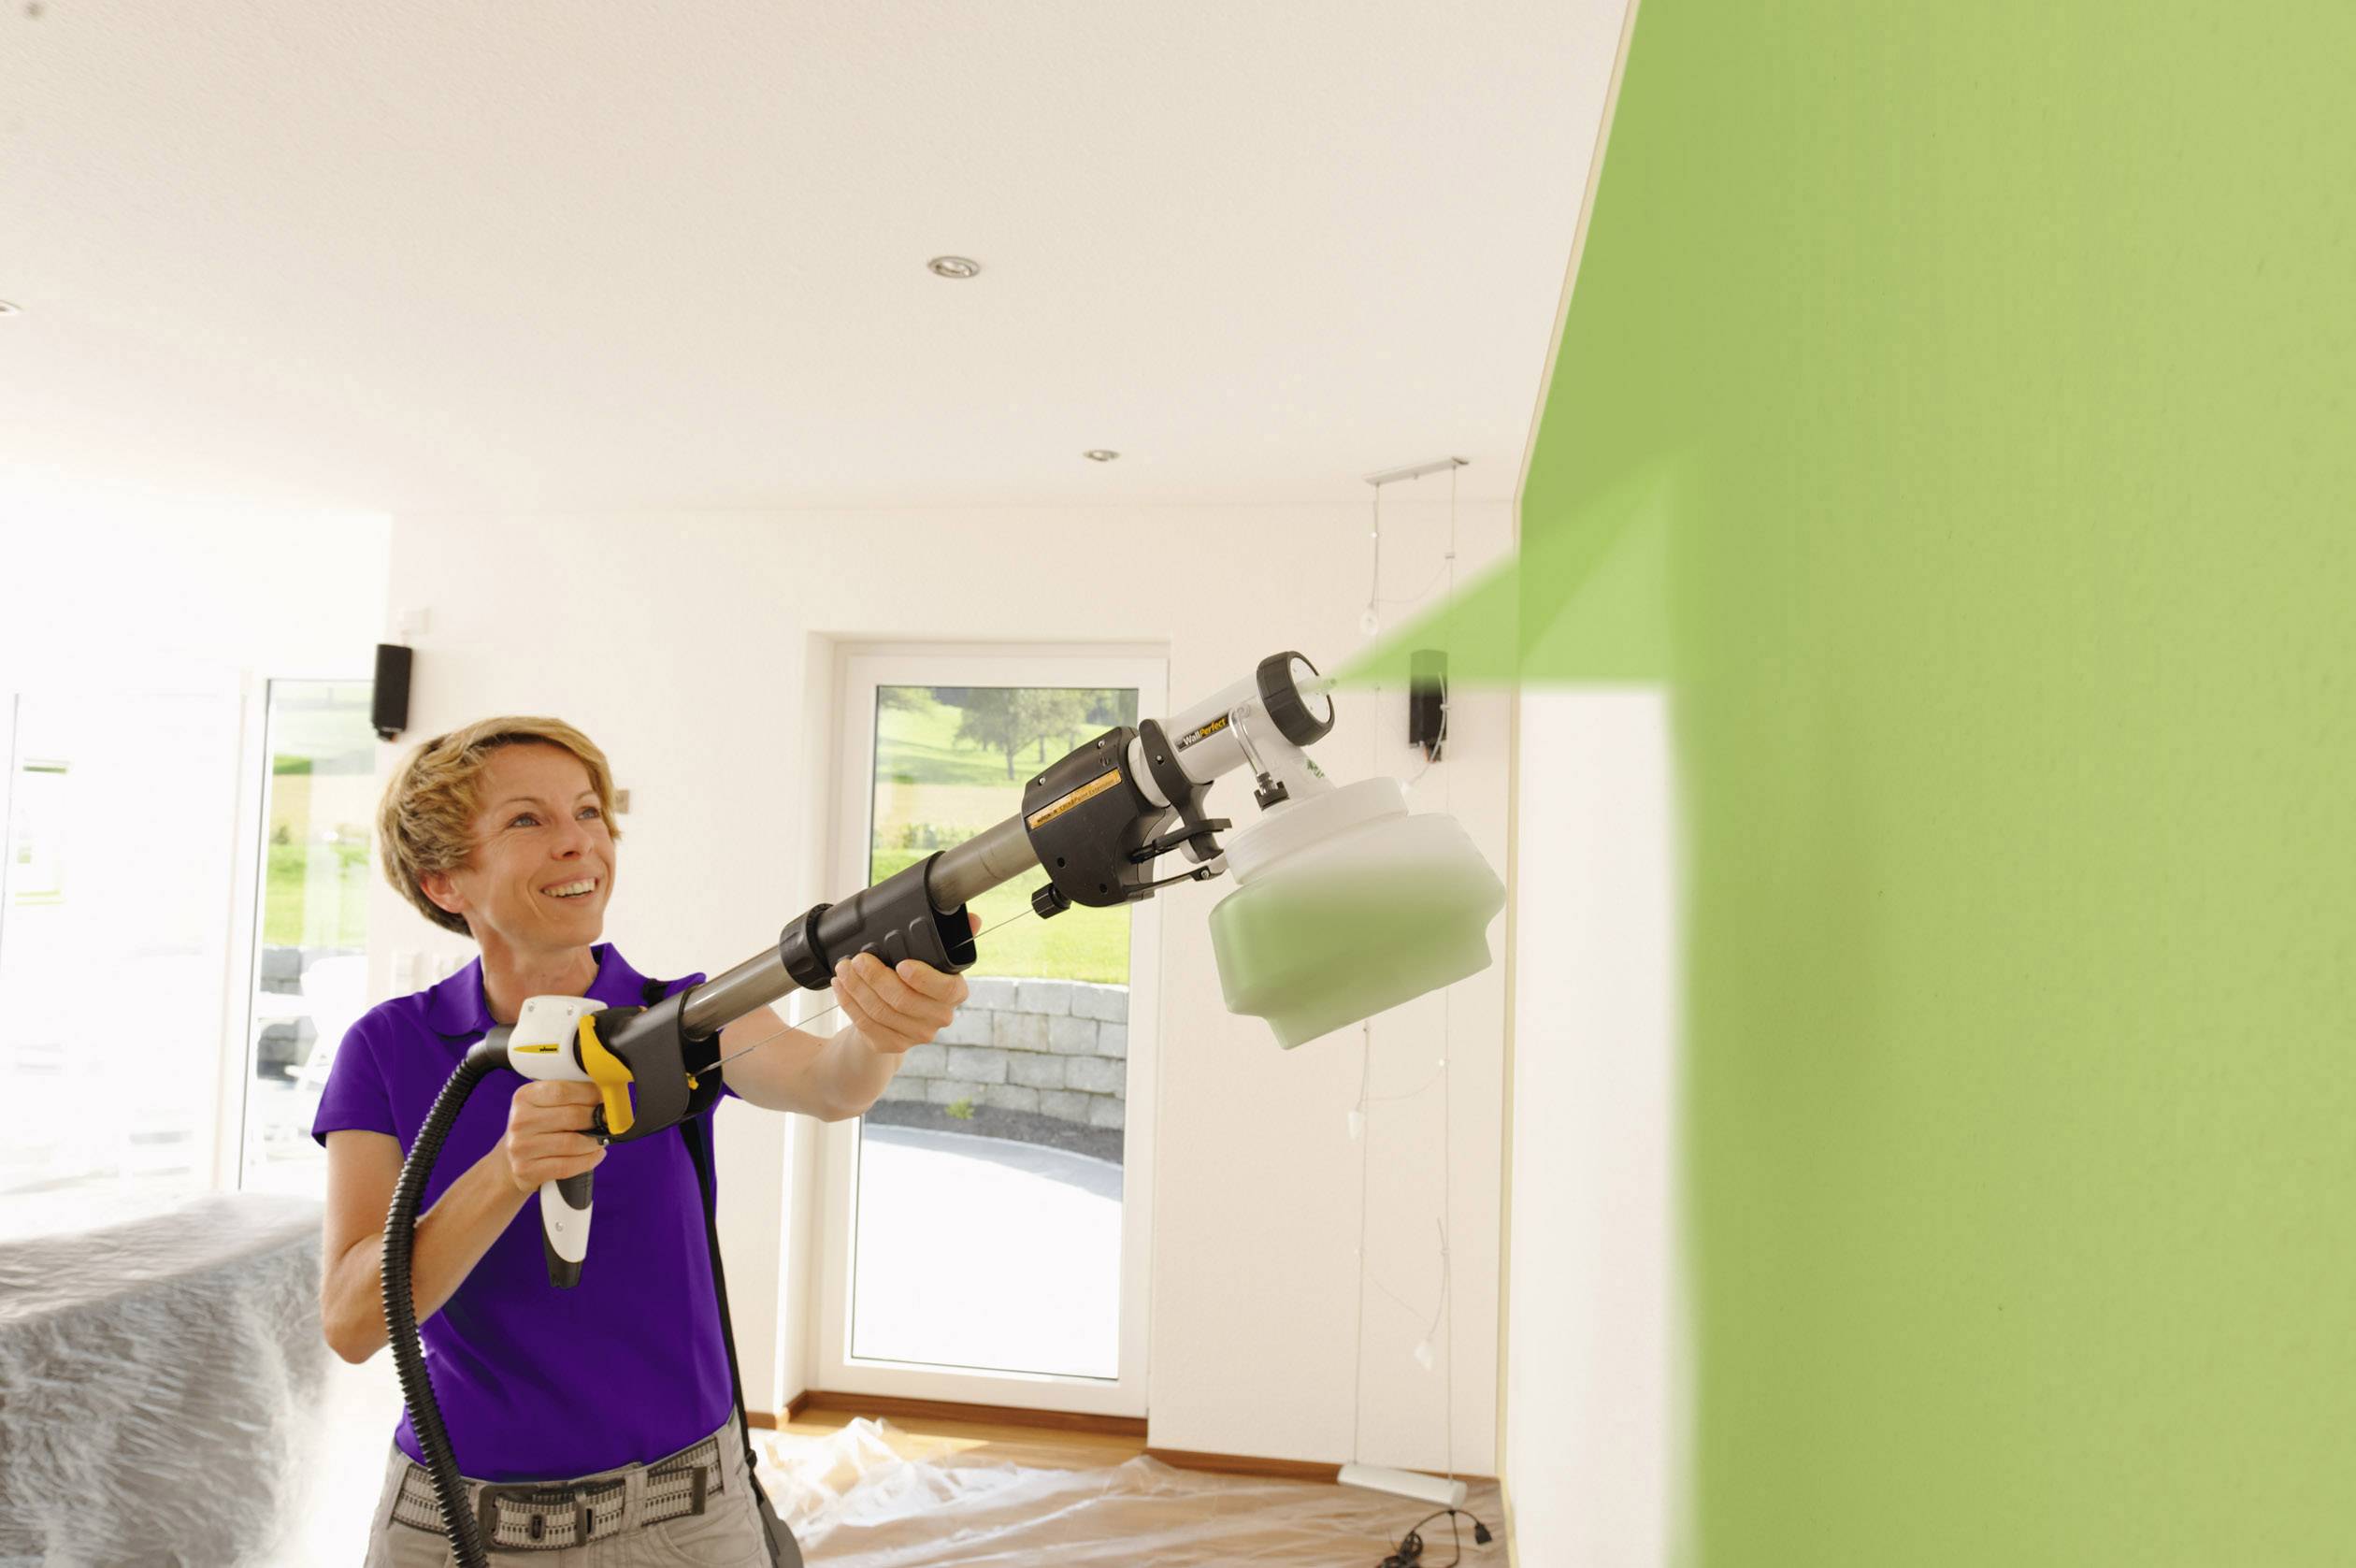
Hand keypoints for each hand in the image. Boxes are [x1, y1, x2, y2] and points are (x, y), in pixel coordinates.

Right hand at [501, 1080, 605, 1195]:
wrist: (509, 1161)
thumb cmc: (536, 1129)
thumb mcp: (543, 1105)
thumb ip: (568, 1096)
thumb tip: (605, 1093)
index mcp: (524, 1097)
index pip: (563, 1091)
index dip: (591, 1094)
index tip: (606, 1098)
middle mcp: (520, 1121)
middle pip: (572, 1116)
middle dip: (597, 1119)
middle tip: (609, 1121)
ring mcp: (521, 1147)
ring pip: (572, 1143)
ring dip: (595, 1142)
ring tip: (603, 1139)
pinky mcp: (526, 1170)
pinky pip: (566, 1166)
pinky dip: (588, 1161)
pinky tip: (596, 1155)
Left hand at [832, 914, 979, 1055]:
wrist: (898, 1015)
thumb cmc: (915, 979)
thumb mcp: (933, 956)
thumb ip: (951, 936)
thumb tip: (973, 919)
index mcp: (955, 993)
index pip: (946, 989)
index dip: (923, 978)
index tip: (901, 964)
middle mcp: (939, 1017)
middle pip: (904, 1000)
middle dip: (875, 977)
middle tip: (857, 959)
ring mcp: (916, 1035)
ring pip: (881, 1012)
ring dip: (857, 988)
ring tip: (843, 969)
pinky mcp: (892, 1044)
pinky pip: (867, 1024)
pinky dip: (850, 1003)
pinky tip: (841, 987)